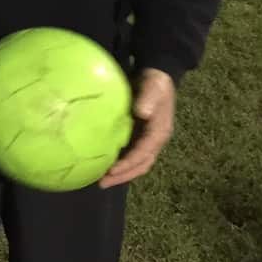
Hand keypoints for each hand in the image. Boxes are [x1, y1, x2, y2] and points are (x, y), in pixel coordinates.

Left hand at [99, 68, 175, 188]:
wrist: (157, 77)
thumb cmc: (155, 83)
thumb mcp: (153, 87)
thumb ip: (148, 98)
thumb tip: (142, 112)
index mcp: (159, 133)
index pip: (143, 154)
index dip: (128, 164)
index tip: (111, 171)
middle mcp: (154, 141)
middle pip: (140, 165)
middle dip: (123, 176)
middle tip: (102, 184)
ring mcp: (147, 140)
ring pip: (136, 163)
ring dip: (121, 173)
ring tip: (101, 180)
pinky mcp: (139, 136)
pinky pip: (130, 154)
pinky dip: (119, 162)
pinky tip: (104, 164)